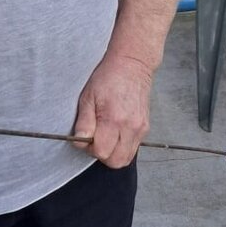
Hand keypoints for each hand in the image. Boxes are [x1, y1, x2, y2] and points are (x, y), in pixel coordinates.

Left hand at [72, 53, 152, 167]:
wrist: (132, 65)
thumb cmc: (109, 77)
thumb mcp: (88, 97)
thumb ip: (84, 122)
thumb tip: (80, 141)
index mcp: (114, 119)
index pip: (102, 152)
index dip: (90, 149)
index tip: (86, 138)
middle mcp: (131, 127)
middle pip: (116, 161)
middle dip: (102, 155)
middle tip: (95, 140)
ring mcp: (140, 128)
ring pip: (126, 158)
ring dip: (113, 154)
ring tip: (105, 137)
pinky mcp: (145, 128)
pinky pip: (133, 148)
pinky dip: (122, 147)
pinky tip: (114, 133)